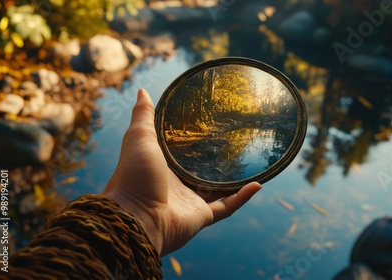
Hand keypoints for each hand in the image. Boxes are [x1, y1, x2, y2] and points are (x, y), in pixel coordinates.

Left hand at [102, 89, 261, 255]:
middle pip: (204, 171)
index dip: (197, 140)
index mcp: (164, 166)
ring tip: (253, 163)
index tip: (212, 124)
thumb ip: (144, 116)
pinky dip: (242, 197)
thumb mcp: (139, 138)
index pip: (184, 151)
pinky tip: (258, 184)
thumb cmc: (133, 176)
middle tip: (237, 142)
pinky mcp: (203, 216)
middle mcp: (179, 184)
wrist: (136, 216)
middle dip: (219, 160)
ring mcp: (191, 201)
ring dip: (237, 179)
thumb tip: (142, 91)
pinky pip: (228, 206)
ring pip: (220, 190)